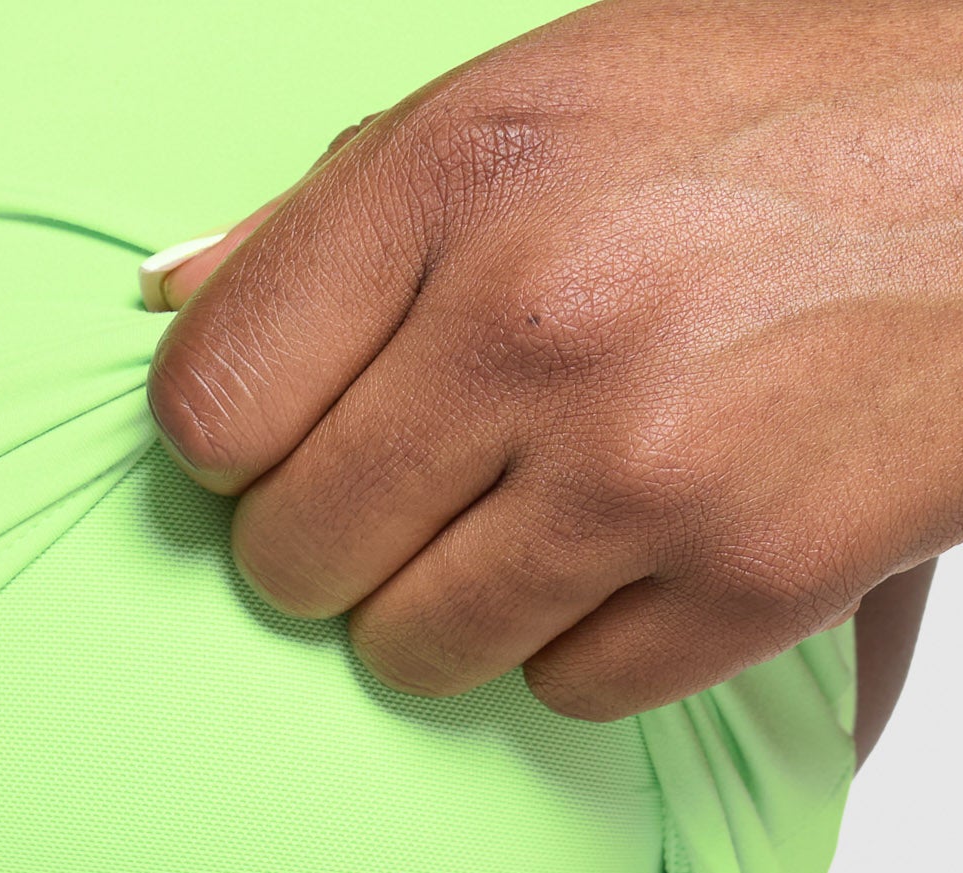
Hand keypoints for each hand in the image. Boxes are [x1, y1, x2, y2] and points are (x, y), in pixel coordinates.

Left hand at [141, 0, 962, 719]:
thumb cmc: (790, 120)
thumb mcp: (551, 92)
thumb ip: (339, 208)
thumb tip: (172, 305)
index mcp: (461, 173)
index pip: (210, 407)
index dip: (231, 449)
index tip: (285, 441)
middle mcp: (536, 321)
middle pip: (293, 556)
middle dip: (330, 545)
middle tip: (414, 493)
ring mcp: (642, 466)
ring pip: (408, 651)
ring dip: (445, 610)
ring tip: (530, 521)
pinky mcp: (744, 580)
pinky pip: (560, 689)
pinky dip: (583, 642)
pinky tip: (642, 549)